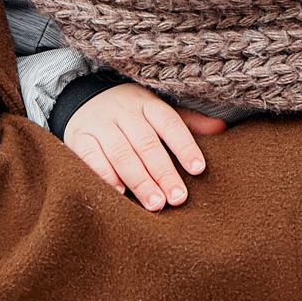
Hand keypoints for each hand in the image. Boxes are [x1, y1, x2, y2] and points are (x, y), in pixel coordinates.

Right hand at [62, 85, 222, 210]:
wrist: (82, 96)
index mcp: (148, 104)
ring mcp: (100, 124)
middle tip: (177, 198)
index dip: (184, 146)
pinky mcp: (79, 137)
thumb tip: (222, 128)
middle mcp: (124, 112)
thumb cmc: (131, 112)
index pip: (170, 123)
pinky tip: (119, 194)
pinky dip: (105, 175)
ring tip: (155, 204)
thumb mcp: (157, 109)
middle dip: (163, 172)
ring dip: (139, 180)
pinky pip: (91, 157)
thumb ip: (188, 122)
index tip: (198, 169)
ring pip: (121, 152)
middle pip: (146, 143)